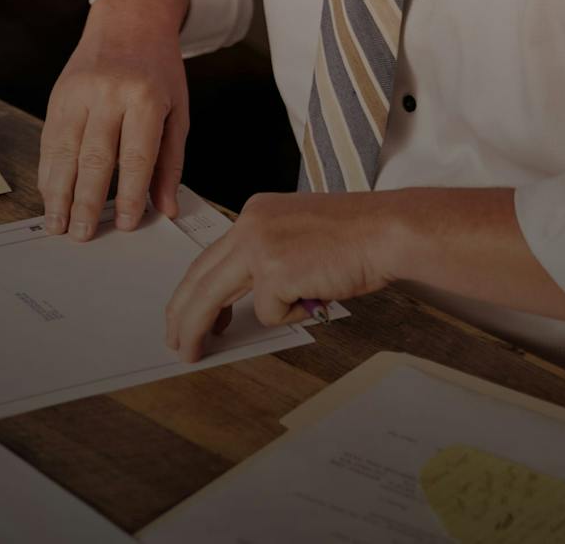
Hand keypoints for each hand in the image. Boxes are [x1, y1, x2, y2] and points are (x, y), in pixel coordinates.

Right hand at [40, 0, 190, 239]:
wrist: (129, 19)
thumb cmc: (159, 70)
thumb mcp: (177, 111)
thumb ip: (170, 162)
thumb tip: (166, 207)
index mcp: (144, 98)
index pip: (135, 157)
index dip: (130, 195)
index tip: (126, 225)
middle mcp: (108, 94)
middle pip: (94, 158)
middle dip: (86, 202)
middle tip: (82, 235)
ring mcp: (78, 93)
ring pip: (64, 151)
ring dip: (58, 192)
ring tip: (58, 223)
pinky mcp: (59, 94)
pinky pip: (50, 139)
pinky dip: (48, 170)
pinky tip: (48, 193)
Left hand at [165, 190, 395, 360]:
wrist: (389, 230)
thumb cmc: (360, 238)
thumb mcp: (301, 238)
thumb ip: (273, 259)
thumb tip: (258, 301)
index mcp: (255, 213)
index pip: (213, 255)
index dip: (196, 288)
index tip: (190, 311)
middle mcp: (249, 224)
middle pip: (200, 275)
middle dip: (182, 312)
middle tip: (174, 339)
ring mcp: (258, 246)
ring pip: (212, 297)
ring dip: (200, 328)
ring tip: (194, 351)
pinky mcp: (274, 271)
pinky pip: (270, 312)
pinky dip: (294, 314)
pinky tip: (317, 297)